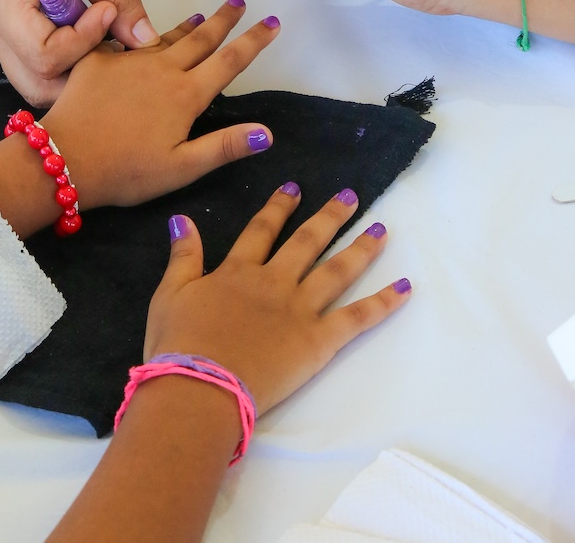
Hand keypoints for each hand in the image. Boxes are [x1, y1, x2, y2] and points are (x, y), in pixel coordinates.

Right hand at [0, 0, 158, 105]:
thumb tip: (146, 40)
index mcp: (6, 7)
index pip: (45, 56)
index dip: (85, 40)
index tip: (108, 9)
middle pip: (38, 85)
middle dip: (82, 74)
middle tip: (112, 40)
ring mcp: (6, 39)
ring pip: (40, 85)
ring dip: (78, 74)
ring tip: (105, 41)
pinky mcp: (19, 38)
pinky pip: (43, 69)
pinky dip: (72, 65)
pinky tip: (95, 40)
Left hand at [45, 0, 280, 209]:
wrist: (65, 157)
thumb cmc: (126, 172)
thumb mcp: (181, 168)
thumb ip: (224, 146)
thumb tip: (267, 131)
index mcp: (186, 95)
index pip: (229, 62)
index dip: (254, 41)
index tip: (272, 22)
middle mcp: (162, 70)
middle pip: (201, 39)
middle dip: (224, 20)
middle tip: (239, 0)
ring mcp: (129, 61)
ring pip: (166, 37)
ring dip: (188, 26)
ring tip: (202, 15)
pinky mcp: (98, 59)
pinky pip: (124, 41)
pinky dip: (140, 34)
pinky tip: (141, 34)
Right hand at [143, 184, 410, 413]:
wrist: (200, 387)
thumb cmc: (179, 347)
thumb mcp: (169, 295)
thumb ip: (183, 256)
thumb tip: (182, 219)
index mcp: (238, 272)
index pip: (262, 231)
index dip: (278, 208)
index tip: (294, 188)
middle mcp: (274, 282)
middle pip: (307, 242)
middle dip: (330, 217)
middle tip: (351, 196)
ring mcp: (300, 309)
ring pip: (337, 270)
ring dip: (361, 248)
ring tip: (382, 230)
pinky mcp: (319, 341)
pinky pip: (357, 318)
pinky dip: (383, 302)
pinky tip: (405, 288)